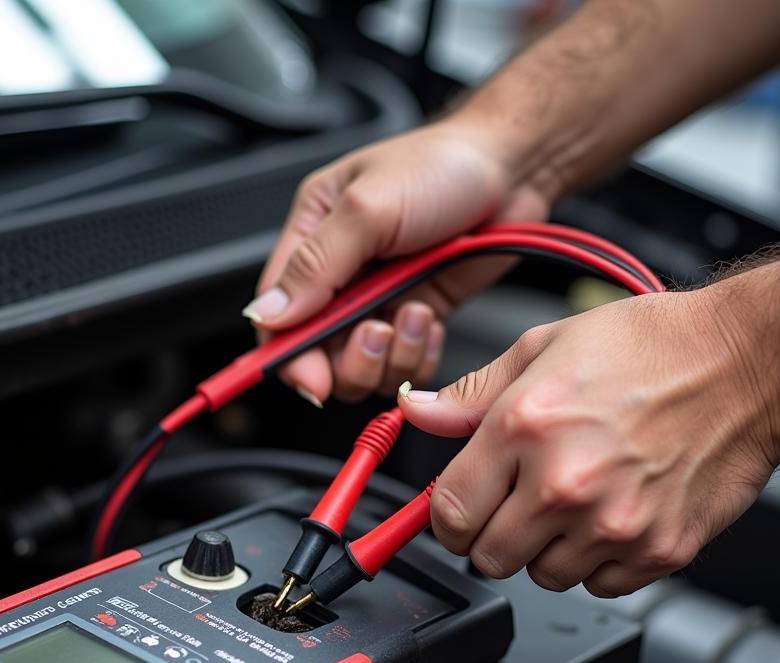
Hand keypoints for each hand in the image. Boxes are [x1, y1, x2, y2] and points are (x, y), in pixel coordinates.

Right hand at [245, 121, 550, 403]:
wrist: (512, 167)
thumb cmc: (441, 166)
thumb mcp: (366, 208)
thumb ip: (314, 265)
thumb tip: (267, 314)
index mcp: (310, 238)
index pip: (278, 315)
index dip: (289, 354)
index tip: (312, 380)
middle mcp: (341, 275)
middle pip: (319, 354)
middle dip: (350, 359)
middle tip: (378, 331)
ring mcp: (379, 300)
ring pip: (363, 367)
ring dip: (392, 355)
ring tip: (417, 311)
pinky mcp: (416, 316)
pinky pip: (405, 365)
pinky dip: (419, 356)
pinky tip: (432, 319)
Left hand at [397, 284, 779, 596]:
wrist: (747, 364)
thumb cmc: (651, 349)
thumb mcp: (544, 349)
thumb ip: (471, 395)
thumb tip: (416, 412)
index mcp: (525, 427)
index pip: (448, 513)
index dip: (446, 518)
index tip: (459, 512)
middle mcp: (565, 483)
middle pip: (488, 558)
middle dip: (492, 536)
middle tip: (517, 505)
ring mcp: (614, 525)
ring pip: (543, 578)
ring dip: (547, 550)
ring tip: (575, 502)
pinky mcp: (658, 551)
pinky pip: (598, 586)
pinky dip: (597, 561)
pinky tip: (612, 515)